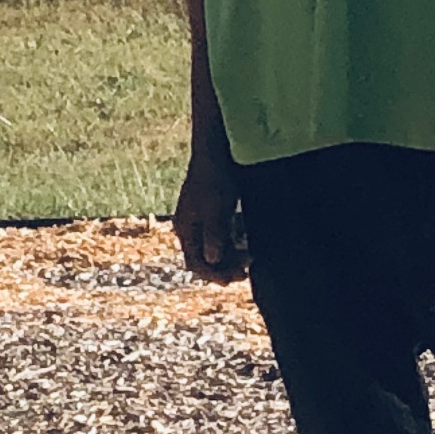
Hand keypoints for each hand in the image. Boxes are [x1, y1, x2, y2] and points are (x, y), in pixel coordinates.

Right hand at [172, 149, 245, 282]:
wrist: (215, 153)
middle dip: (222, 269)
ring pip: (210, 249)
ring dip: (227, 258)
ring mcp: (198, 220)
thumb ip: (213, 234)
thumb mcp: (216, 208)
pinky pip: (216, 238)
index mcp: (186, 228)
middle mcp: (189, 227)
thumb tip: (211, 260)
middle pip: (202, 258)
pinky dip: (229, 246)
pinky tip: (244, 247)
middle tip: (245, 274)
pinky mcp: (209, 213)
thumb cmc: (215, 179)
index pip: (195, 262)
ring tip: (248, 261)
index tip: (233, 280)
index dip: (213, 274)